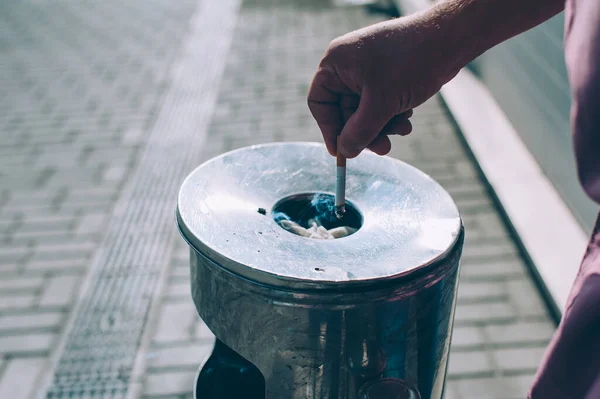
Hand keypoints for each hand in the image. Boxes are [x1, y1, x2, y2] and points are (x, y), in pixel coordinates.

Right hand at [308, 13, 463, 157]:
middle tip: (382, 148)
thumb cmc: (411, 61)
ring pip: (365, 112)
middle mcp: (348, 66)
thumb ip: (360, 131)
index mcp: (336, 63)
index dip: (329, 129)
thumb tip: (345, 152)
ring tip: (403, 129)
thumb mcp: (382, 103)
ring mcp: (368, 71)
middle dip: (365, 131)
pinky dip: (391, 115)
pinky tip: (407, 117)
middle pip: (344, 111)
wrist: (450, 40)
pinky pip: (380, 105)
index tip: (341, 152)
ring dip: (382, 126)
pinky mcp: (386, 77)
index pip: (320, 102)